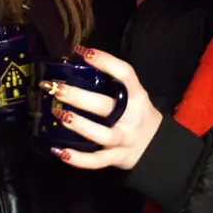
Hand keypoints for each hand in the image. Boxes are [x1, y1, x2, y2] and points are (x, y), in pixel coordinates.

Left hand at [44, 47, 162, 170]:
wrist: (156, 147)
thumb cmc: (136, 115)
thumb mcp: (132, 96)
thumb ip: (111, 85)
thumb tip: (75, 67)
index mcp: (137, 96)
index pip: (124, 74)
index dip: (104, 61)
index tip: (82, 52)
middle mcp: (132, 117)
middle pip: (106, 106)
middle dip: (79, 97)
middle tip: (56, 89)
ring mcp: (124, 139)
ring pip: (102, 135)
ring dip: (79, 125)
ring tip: (59, 115)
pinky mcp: (117, 158)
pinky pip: (96, 161)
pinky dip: (78, 159)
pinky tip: (59, 151)